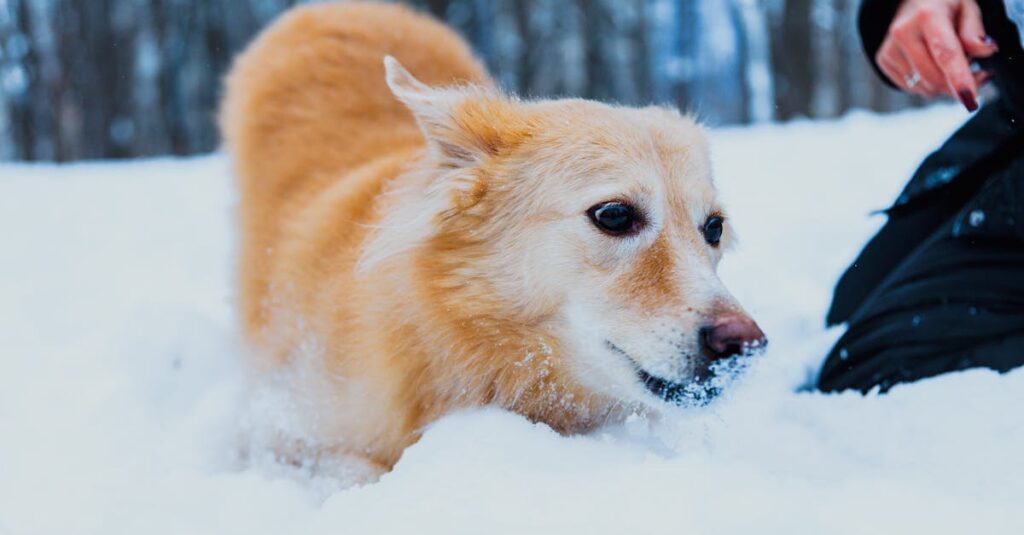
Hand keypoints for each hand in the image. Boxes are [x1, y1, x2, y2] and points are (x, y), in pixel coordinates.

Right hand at [876, 0, 997, 110]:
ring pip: (923, 86)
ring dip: (942, 84)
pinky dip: (927, 83)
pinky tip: (931, 66)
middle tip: (974, 73)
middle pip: (934, 76)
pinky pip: (911, 87)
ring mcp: (890, 48)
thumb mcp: (966, 7)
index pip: (945, 53)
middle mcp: (903, 32)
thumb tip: (985, 50)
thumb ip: (974, 31)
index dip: (958, 77)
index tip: (968, 97)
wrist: (910, 2)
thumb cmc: (942, 5)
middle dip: (956, 83)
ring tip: (948, 65)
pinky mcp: (883, 60)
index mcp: (927, 16)